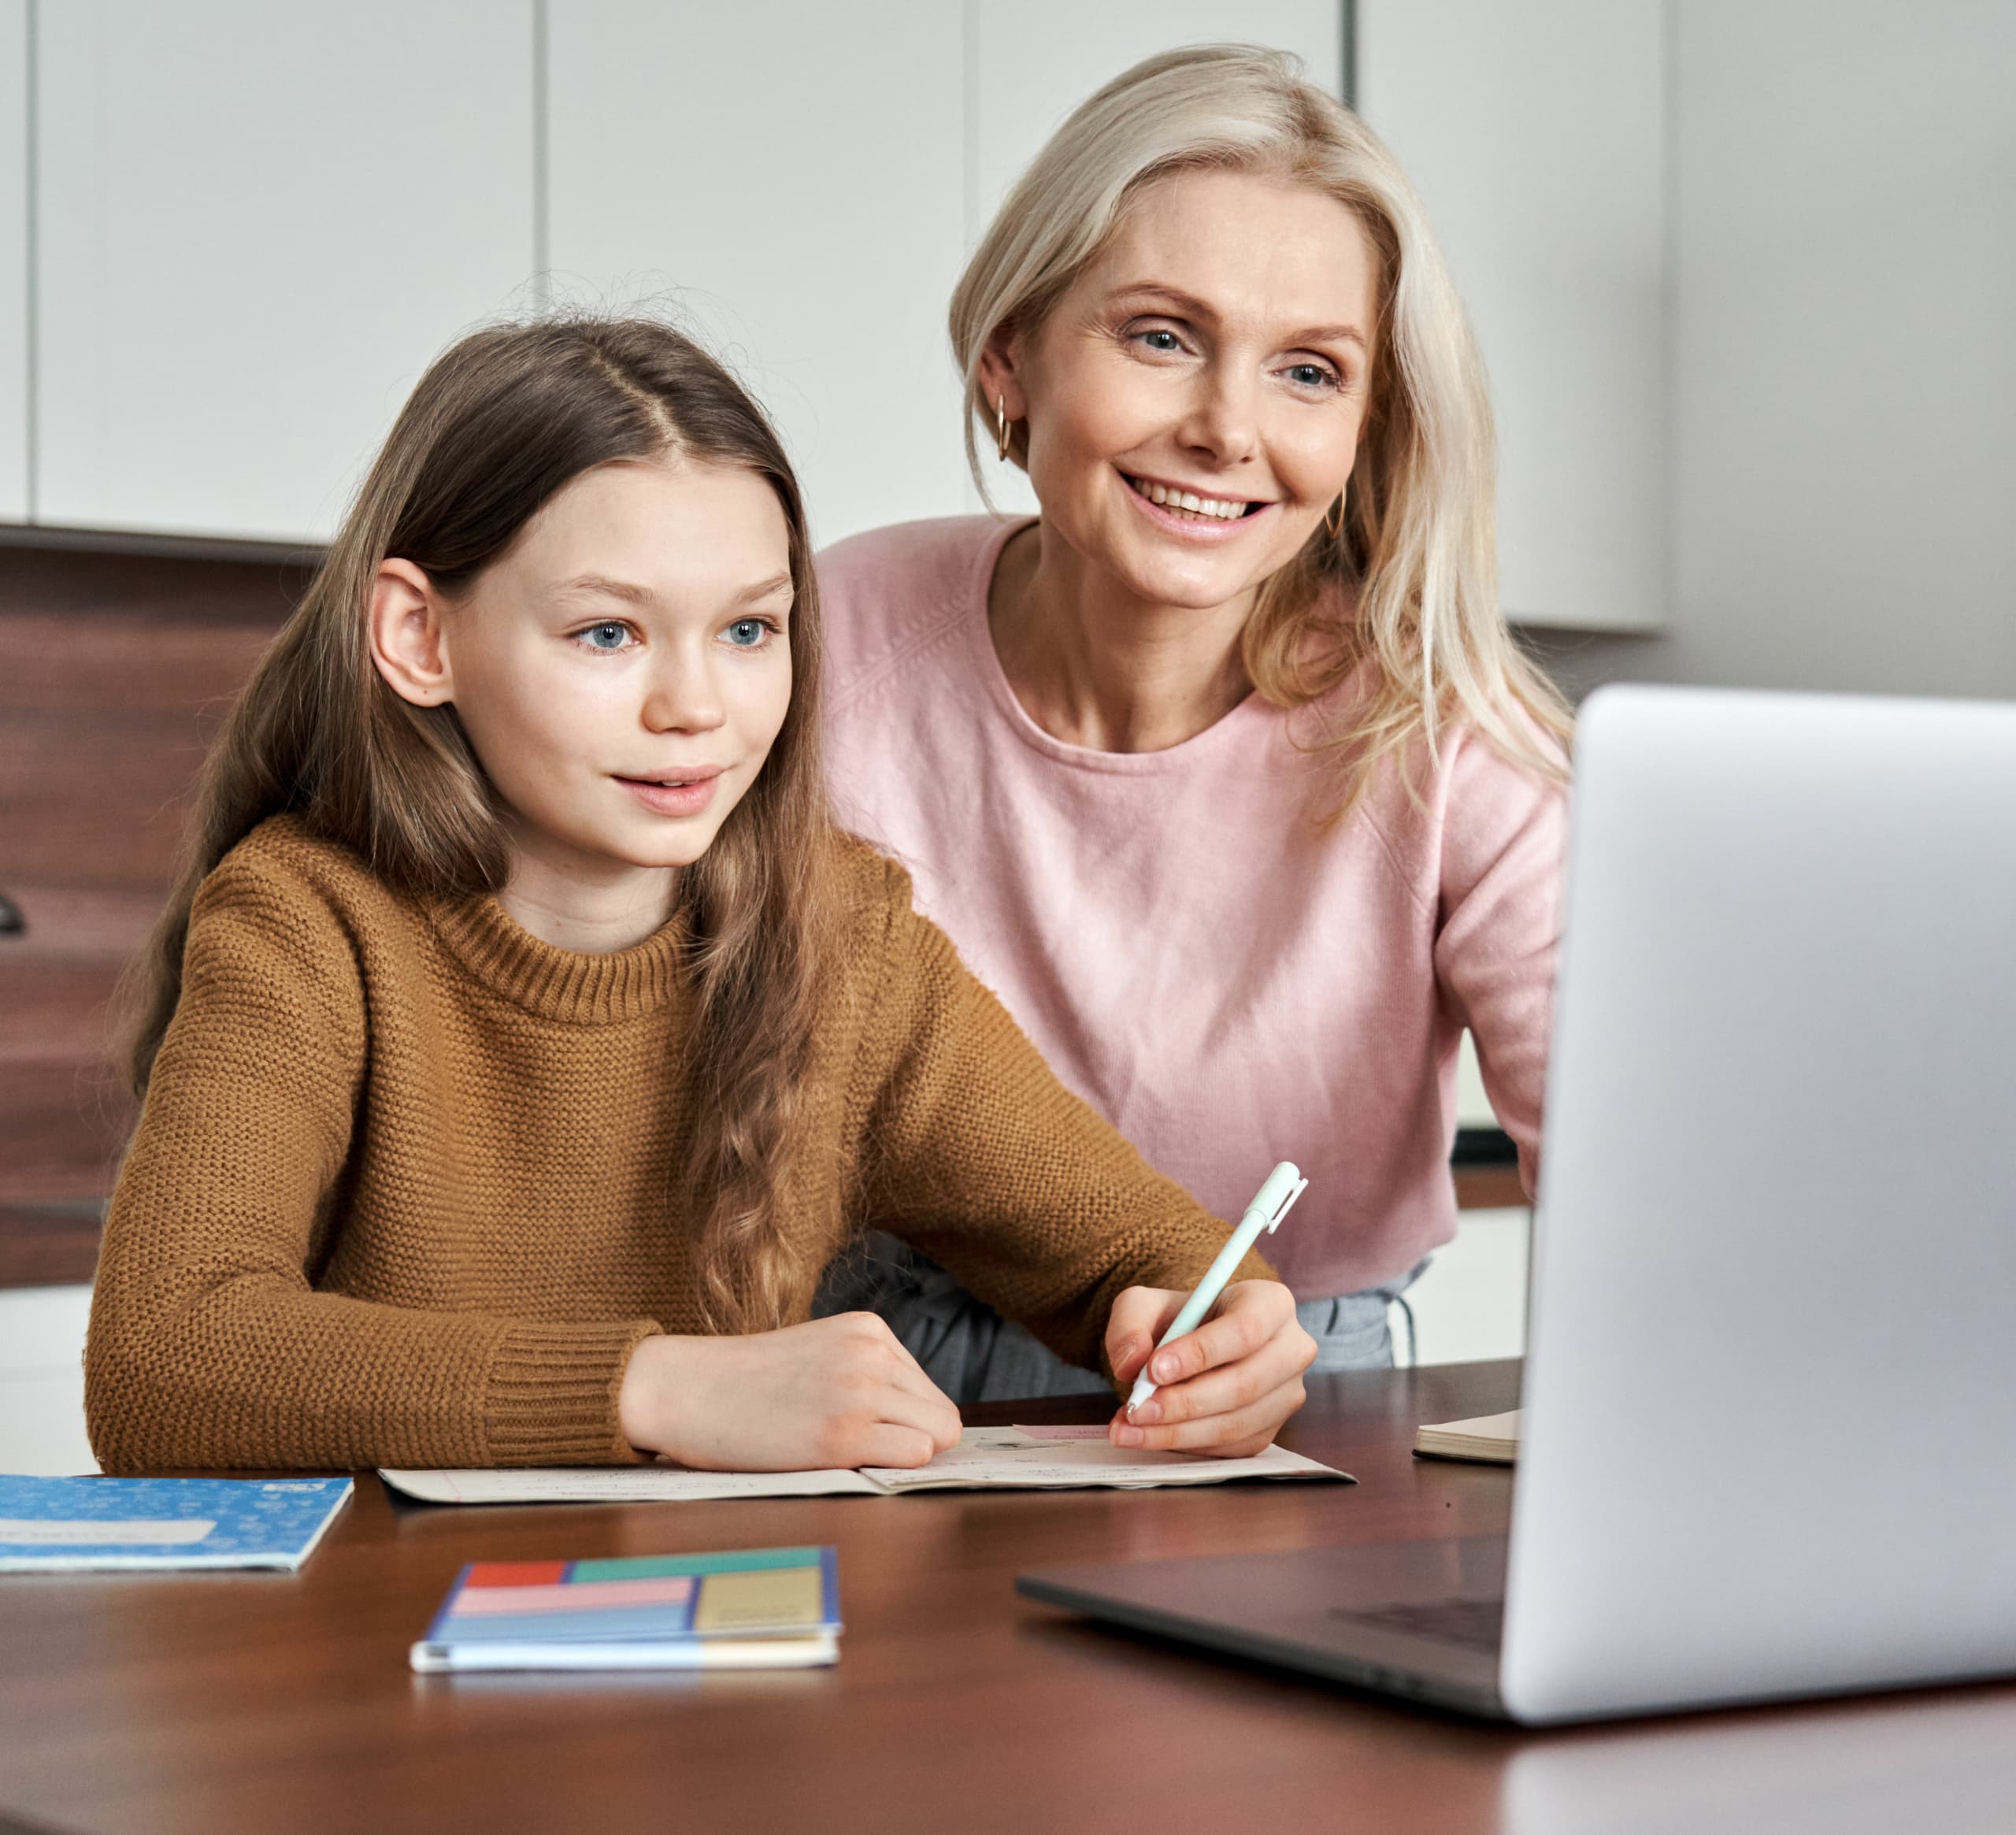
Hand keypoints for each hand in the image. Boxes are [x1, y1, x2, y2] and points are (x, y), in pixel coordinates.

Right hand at [618, 1313, 962, 1471]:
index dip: (908, 1425)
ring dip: (900, 1458)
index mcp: (869, 1330)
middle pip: (942, 1418)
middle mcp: (872, 1353)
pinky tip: (845, 1466)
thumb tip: (925, 1429)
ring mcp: (860, 1391)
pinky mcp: (843, 1434)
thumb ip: (868, 1375)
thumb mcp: (820, 1354)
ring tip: (846, 1459)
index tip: (873, 1439)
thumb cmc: (746, 1383)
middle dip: (915, 1444)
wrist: (685, 1388)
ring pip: (937, 1438)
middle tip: (865, 1459)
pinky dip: (892, 1470)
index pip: (930, 1391)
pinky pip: (914, 1456)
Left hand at [1103, 1280, 1314, 1457]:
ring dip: (1178, 1432)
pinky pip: (1231, 1448)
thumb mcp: (1144, 1305)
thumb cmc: (1176, 1319)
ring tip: (1130, 1427)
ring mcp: (1286, 1395)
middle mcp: (1291, 1349)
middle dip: (1185, 1402)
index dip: (1200, 1353)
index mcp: (1271, 1303)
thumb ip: (1130, 1325)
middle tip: (1137, 1409)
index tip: (1154, 1370)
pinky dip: (1186, 1446)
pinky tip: (1149, 1436)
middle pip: (1245, 1384)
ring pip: (1236, 1423)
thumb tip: (1132, 1364)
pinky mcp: (1271, 1430)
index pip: (1245, 1330)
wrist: (1193, 1346)